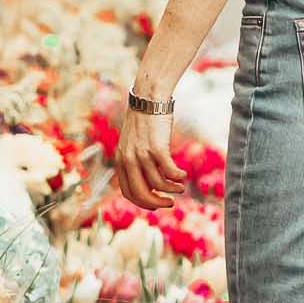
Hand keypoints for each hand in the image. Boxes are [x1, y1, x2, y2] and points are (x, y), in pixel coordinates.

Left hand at [113, 92, 180, 209]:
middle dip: (157, 203)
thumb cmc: (144, 121)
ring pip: (158, 184)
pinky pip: (169, 172)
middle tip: (170, 203)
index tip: (155, 204)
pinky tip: (183, 175)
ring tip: (180, 186)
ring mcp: (142, 155)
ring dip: (172, 189)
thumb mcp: (133, 144)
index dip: (143, 202)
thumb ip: (136, 162)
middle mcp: (128, 160)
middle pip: (142, 193)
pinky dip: (178, 177)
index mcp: (120, 161)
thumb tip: (151, 184)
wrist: (148, 98)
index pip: (128, 192)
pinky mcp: (157, 148)